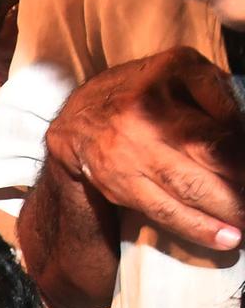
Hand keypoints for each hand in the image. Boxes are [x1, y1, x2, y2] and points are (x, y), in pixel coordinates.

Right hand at [45, 46, 244, 250]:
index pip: (213, 128)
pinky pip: (161, 211)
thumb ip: (216, 96)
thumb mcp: (182, 70)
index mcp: (165, 83)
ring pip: (181, 194)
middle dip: (235, 194)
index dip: (240, 161)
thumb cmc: (143, 90)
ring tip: (243, 232)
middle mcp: (142, 121)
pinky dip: (194, 226)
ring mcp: (127, 159)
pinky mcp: (120, 187)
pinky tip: (220, 237)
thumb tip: (243, 139)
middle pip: (200, 163)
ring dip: (219, 216)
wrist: (79, 119)